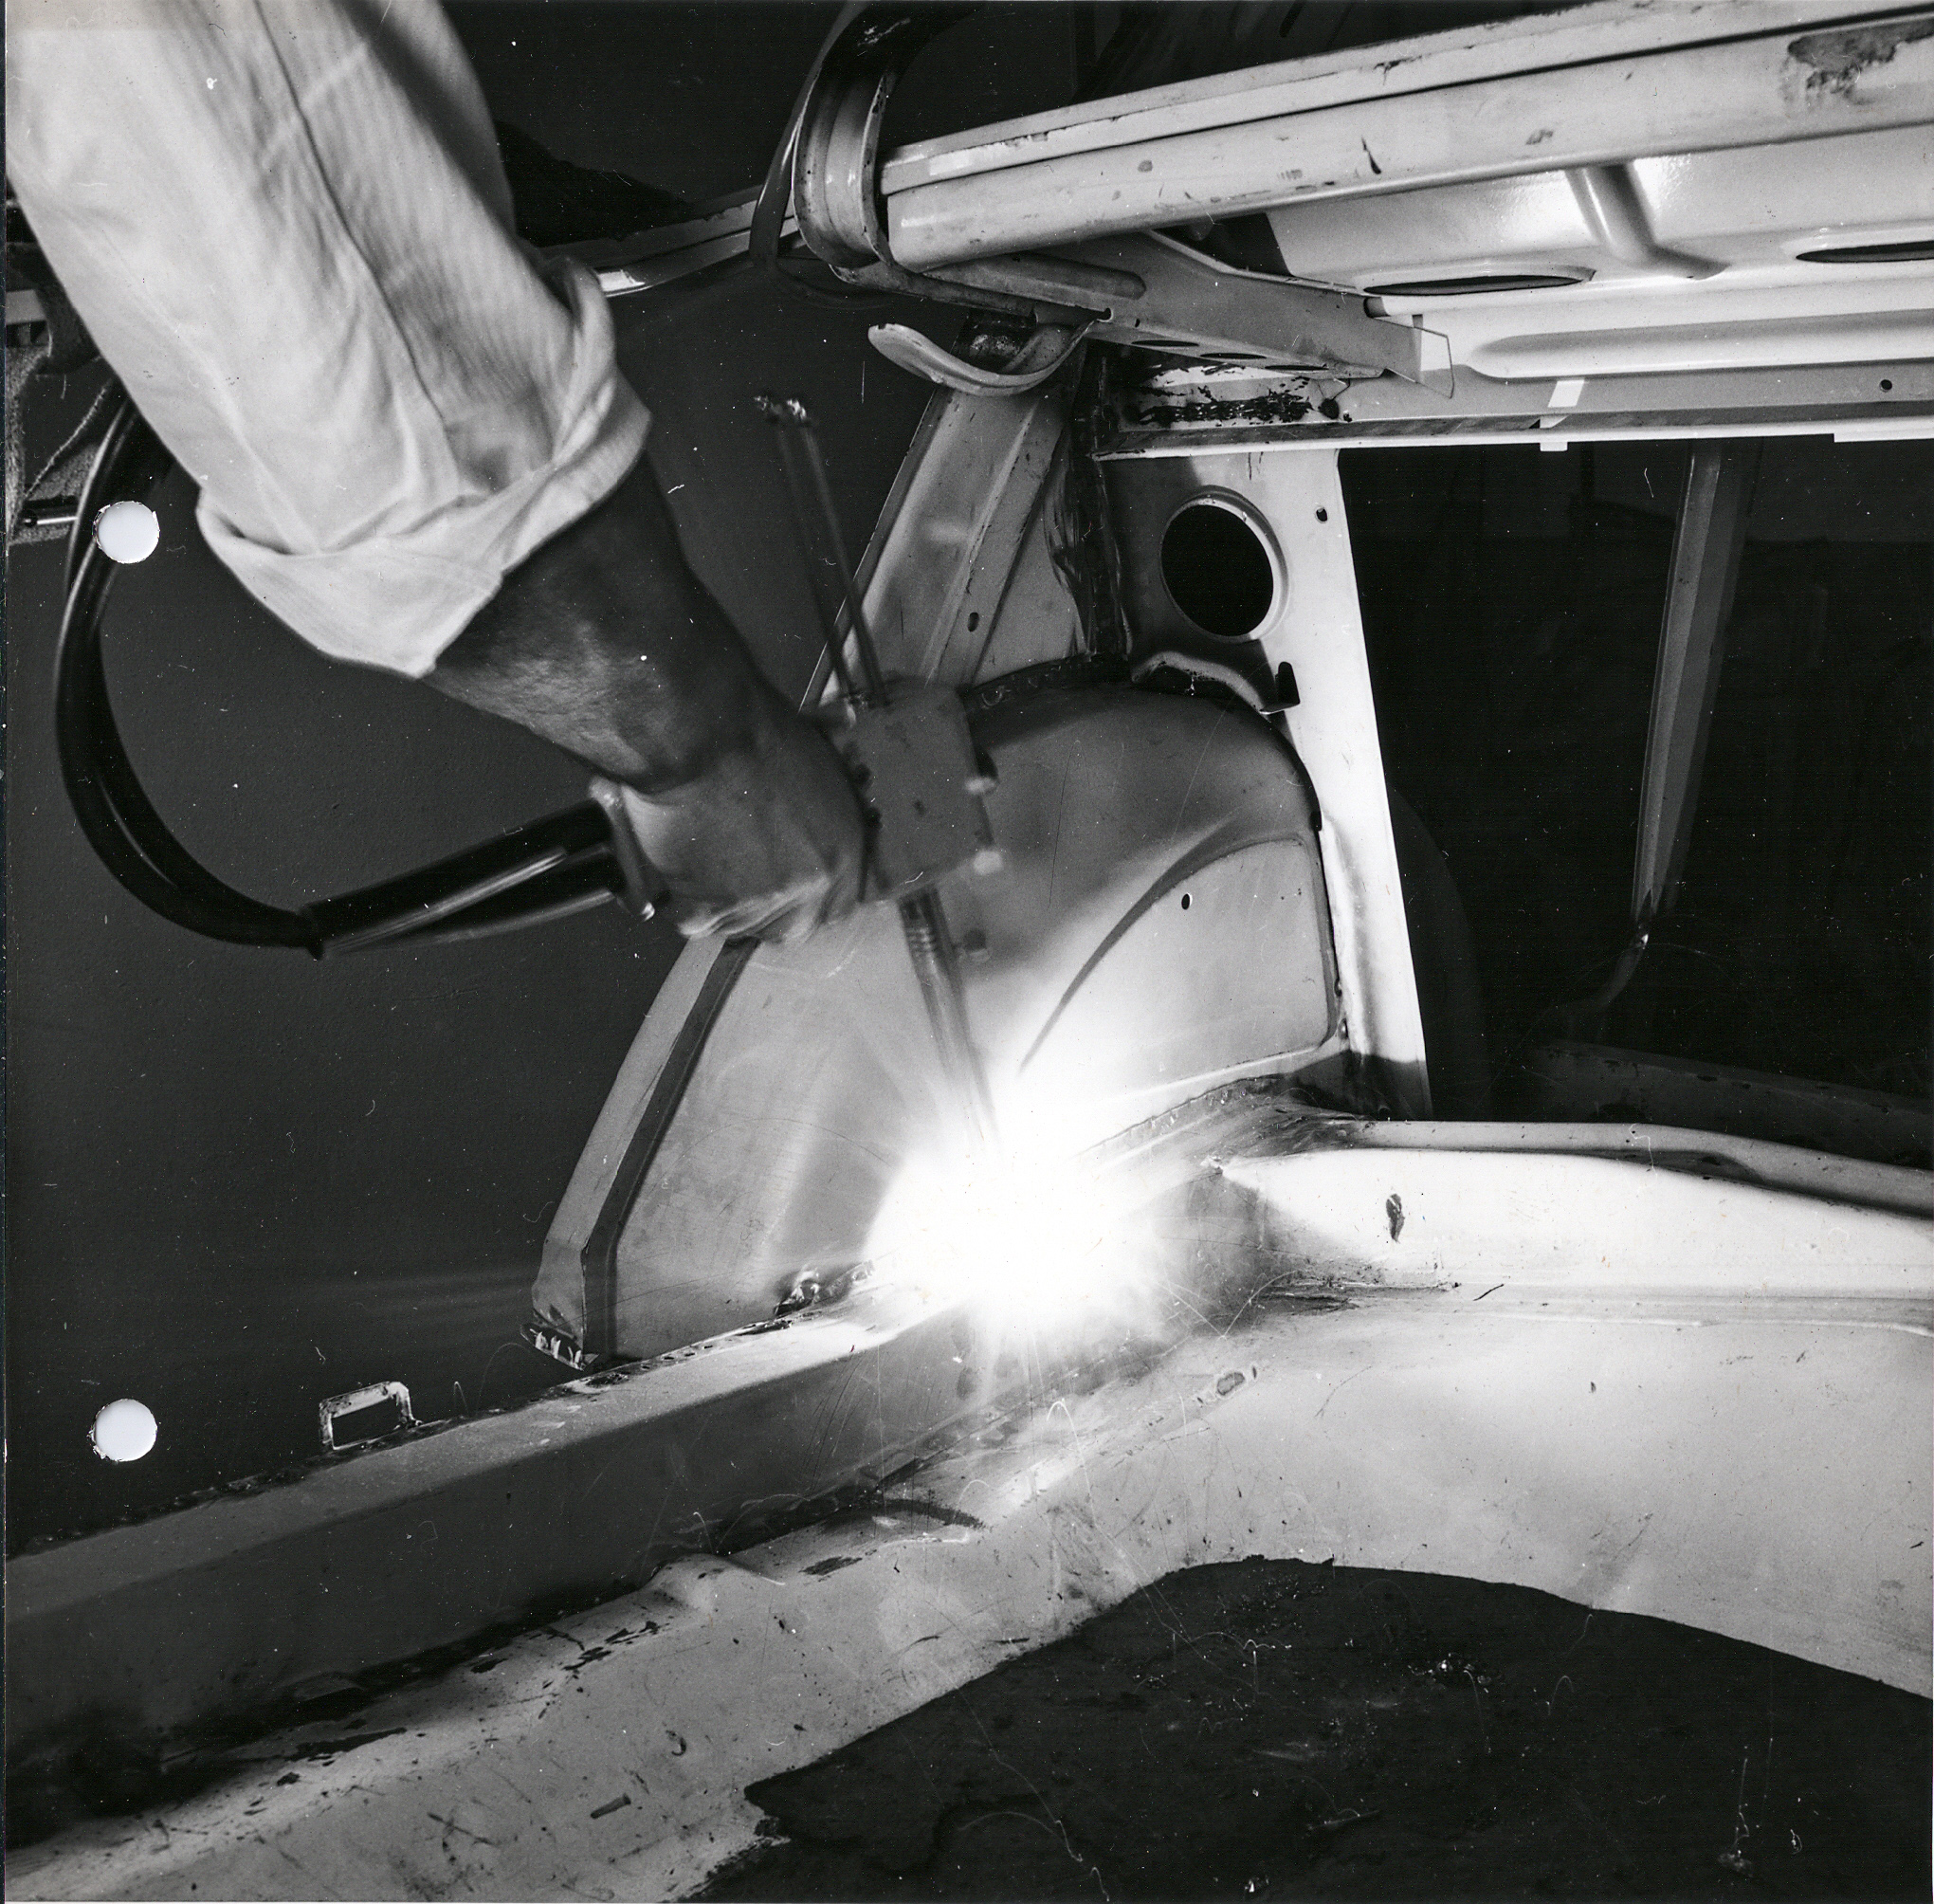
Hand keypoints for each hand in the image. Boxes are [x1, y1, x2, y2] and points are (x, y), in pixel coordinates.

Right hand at [614, 684, 865, 942]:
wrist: (694, 733)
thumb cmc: (747, 728)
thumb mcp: (815, 751)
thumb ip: (825, 781)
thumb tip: (843, 731)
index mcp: (844, 847)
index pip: (838, 904)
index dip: (807, 899)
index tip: (786, 889)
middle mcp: (812, 880)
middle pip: (792, 928)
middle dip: (766, 911)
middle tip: (738, 880)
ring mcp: (763, 899)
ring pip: (739, 926)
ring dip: (718, 901)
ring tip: (701, 853)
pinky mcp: (713, 908)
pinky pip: (693, 921)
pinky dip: (680, 896)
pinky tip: (677, 858)